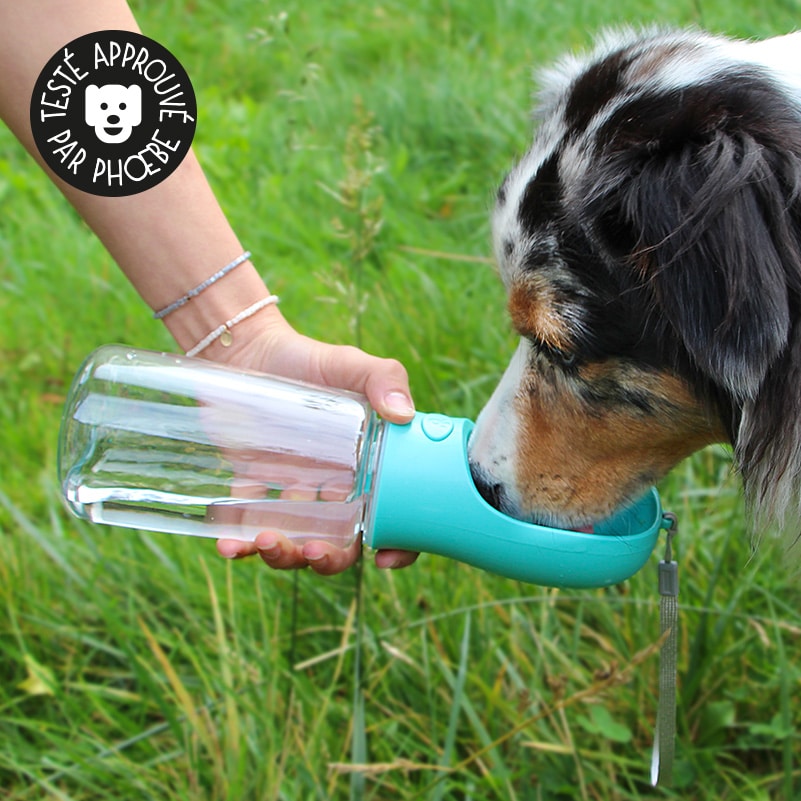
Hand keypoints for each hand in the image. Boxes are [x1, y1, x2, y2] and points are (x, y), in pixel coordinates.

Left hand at [211, 309, 419, 573]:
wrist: (250, 349)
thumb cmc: (307, 357)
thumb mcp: (350, 363)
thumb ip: (383, 378)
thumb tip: (404, 414)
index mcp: (365, 465)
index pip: (391, 514)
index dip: (398, 543)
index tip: (383, 558)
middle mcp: (333, 484)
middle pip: (339, 540)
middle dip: (328, 558)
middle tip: (312, 552)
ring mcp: (292, 487)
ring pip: (294, 536)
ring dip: (282, 552)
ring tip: (265, 541)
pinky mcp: (253, 483)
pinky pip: (248, 519)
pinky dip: (238, 538)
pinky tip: (228, 545)